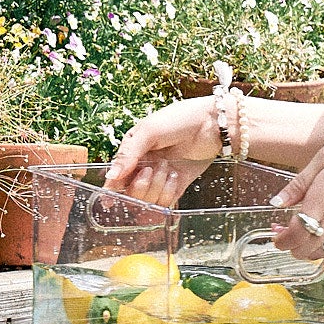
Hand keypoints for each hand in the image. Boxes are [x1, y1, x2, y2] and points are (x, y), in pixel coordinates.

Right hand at [105, 97, 219, 206]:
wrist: (213, 125)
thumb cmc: (179, 120)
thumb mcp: (149, 131)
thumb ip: (128, 154)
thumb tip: (110, 175)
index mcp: (132, 152)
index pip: (116, 177)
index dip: (113, 189)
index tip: (111, 200)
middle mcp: (143, 167)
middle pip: (130, 192)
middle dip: (141, 184)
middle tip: (153, 169)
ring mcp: (159, 179)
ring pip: (147, 200)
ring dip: (157, 186)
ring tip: (168, 168)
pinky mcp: (176, 187)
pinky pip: (165, 203)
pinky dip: (169, 192)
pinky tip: (175, 176)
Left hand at [270, 132, 323, 275]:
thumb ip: (299, 183)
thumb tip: (275, 203)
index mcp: (318, 199)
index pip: (291, 234)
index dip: (280, 239)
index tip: (278, 233)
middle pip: (302, 249)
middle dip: (292, 245)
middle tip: (292, 232)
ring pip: (319, 256)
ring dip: (310, 250)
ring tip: (312, 234)